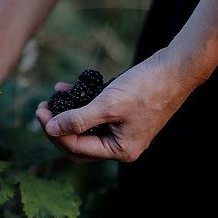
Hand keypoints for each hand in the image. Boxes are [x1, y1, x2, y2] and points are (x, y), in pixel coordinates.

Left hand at [36, 48, 192, 162]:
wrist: (176, 68)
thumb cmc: (145, 87)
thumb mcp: (107, 104)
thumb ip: (77, 119)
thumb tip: (50, 130)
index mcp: (120, 150)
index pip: (77, 148)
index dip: (55, 132)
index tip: (40, 113)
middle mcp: (121, 145)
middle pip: (79, 144)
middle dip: (58, 127)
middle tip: (41, 109)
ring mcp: (123, 131)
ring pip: (85, 128)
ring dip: (67, 114)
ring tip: (51, 98)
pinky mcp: (124, 115)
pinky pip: (95, 116)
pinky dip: (81, 104)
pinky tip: (67, 89)